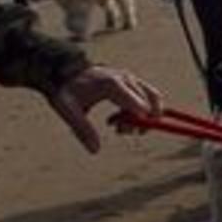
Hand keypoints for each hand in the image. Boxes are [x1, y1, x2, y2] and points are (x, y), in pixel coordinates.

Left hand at [47, 66, 163, 153]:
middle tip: (117, 129)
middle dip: (137, 122)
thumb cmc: (67, 90)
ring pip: (155, 99)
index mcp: (112, 84)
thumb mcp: (69, 111)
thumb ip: (83, 129)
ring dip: (144, 116)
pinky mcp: (133, 80)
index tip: (120, 130)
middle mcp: (126, 78)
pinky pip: (150, 97)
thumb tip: (95, 151)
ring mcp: (132, 78)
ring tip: (120, 123)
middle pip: (149, 105)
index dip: (137, 122)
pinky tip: (120, 116)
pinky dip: (143, 111)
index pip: (140, 105)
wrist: (66, 71)